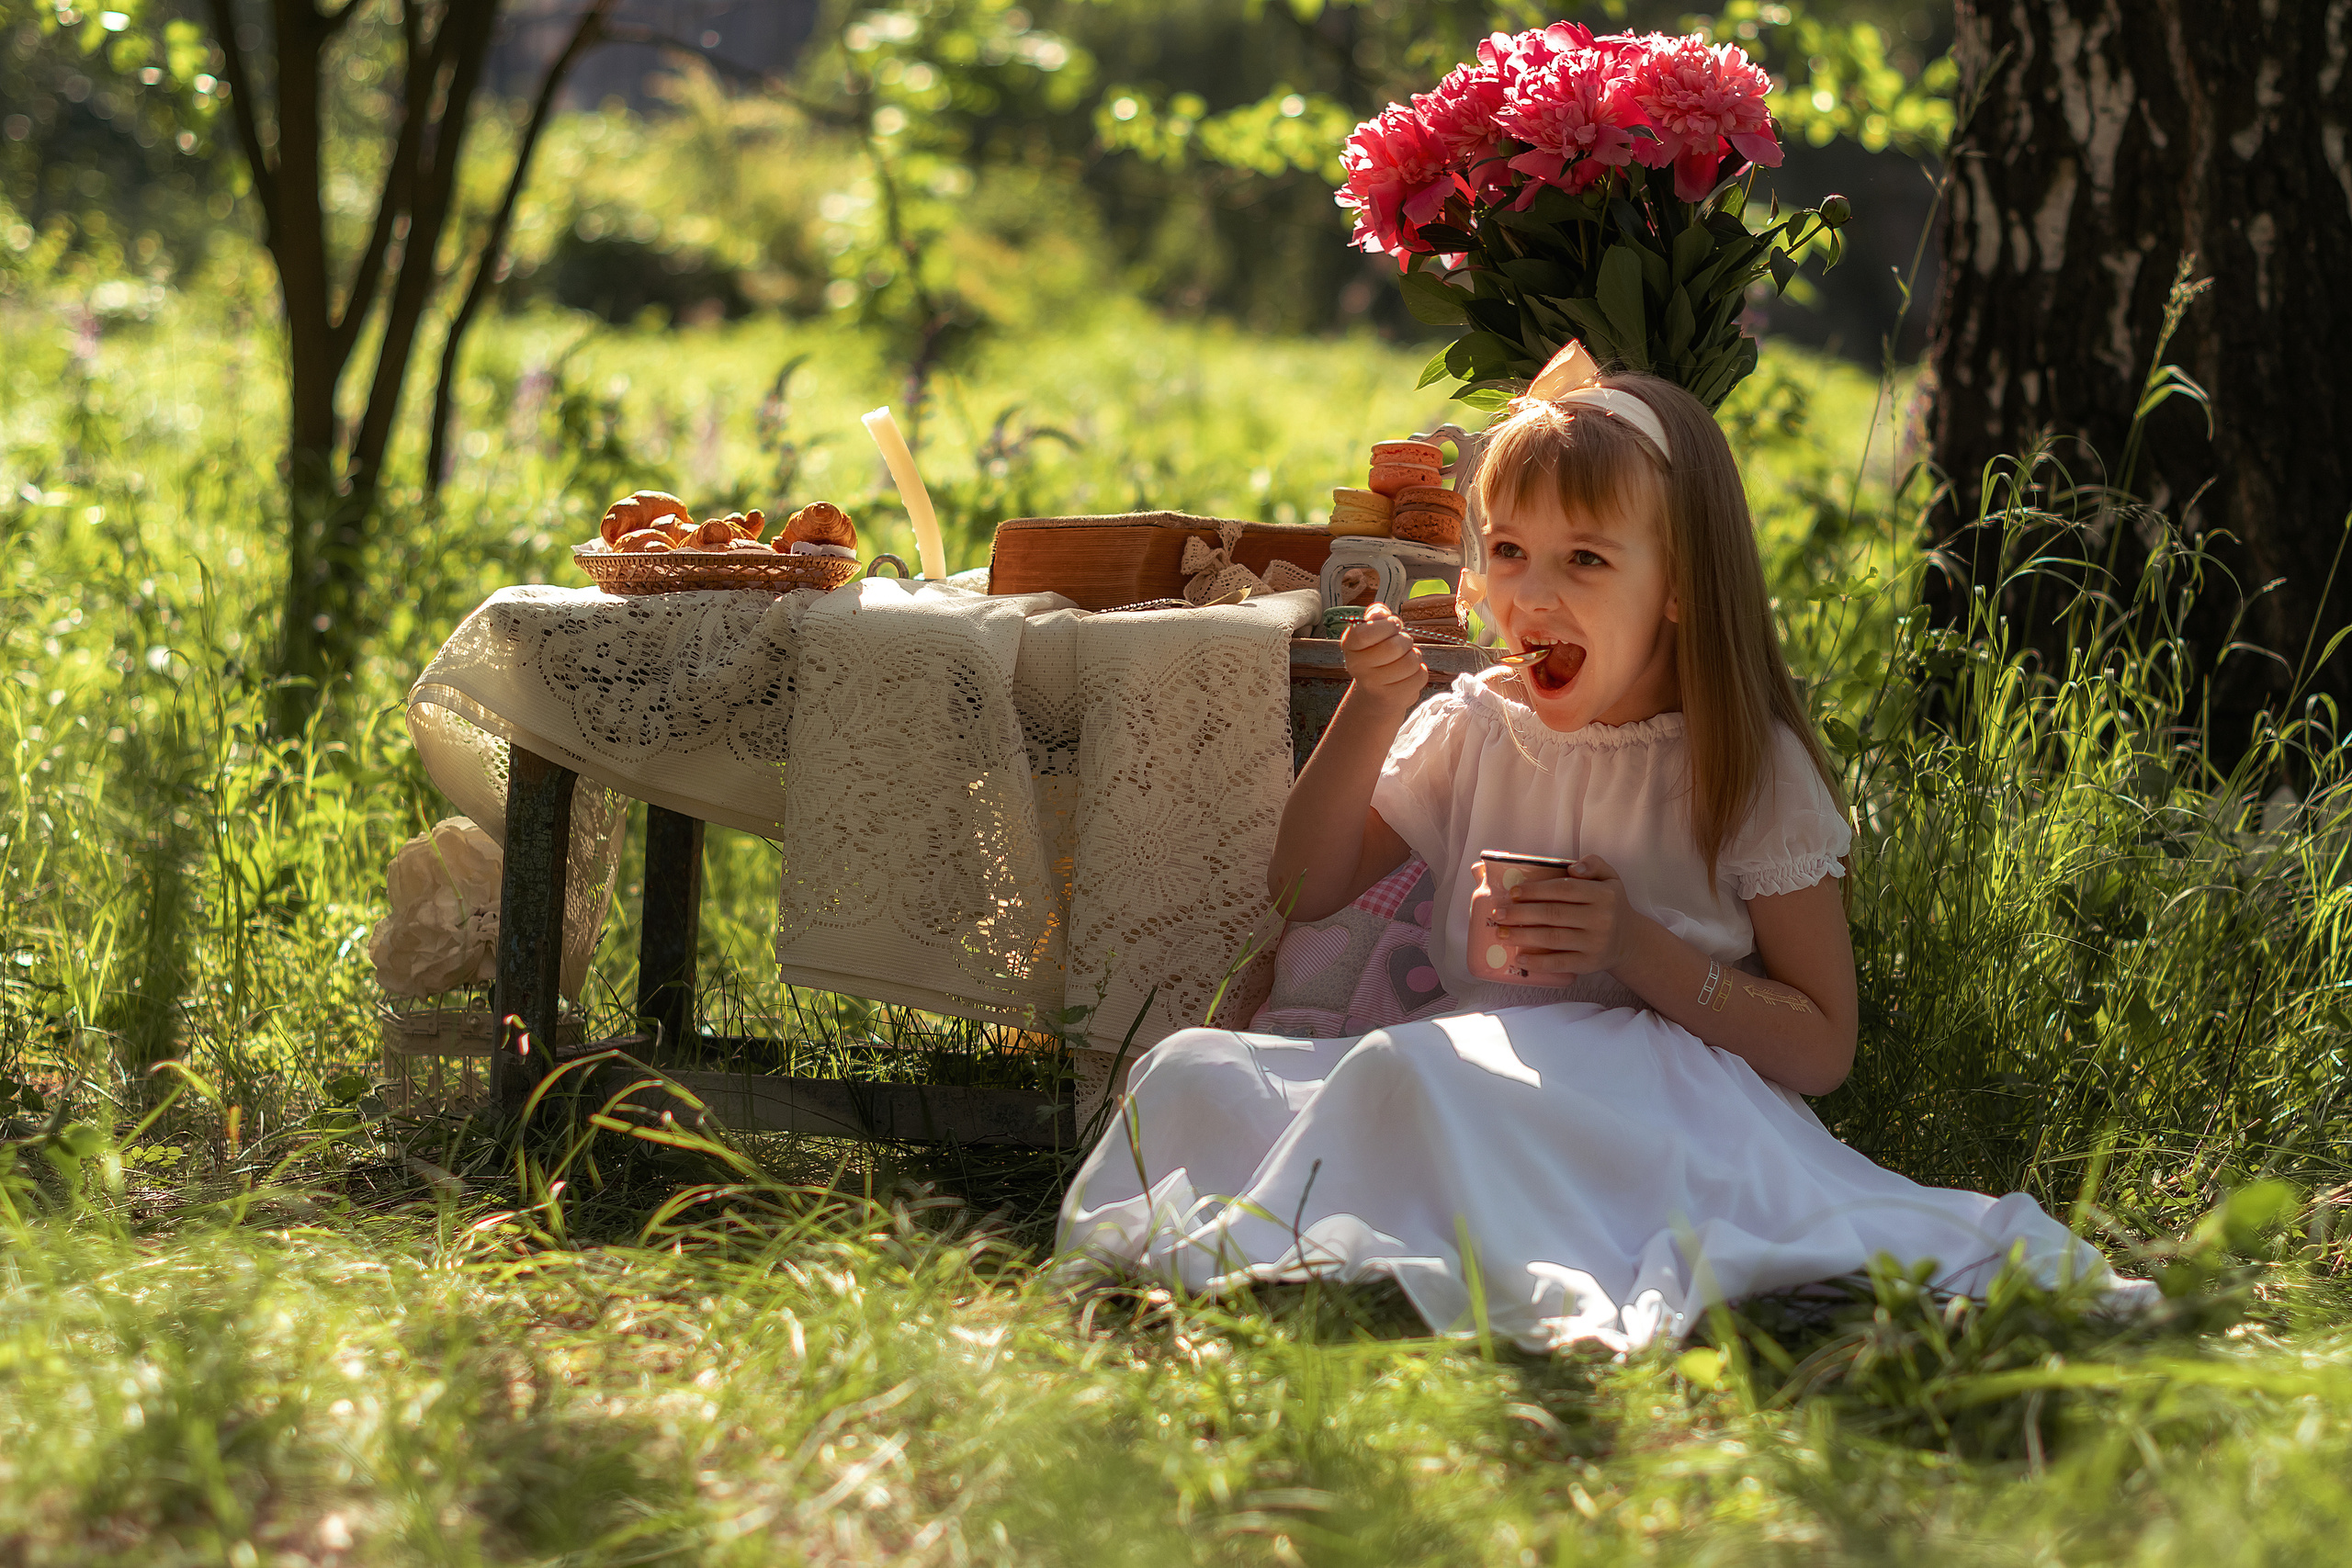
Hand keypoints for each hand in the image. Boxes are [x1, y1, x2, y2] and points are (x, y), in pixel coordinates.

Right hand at [1340, 604, 1426, 707]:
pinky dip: (1419, 671)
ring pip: (1410, 662)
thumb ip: (1376, 616)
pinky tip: (1409, 674)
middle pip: (1394, 647)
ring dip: (1414, 656)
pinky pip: (1419, 676)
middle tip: (1402, 644)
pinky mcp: (1393, 697)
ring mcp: (1374, 684)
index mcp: (1350, 645)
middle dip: (1405, 641)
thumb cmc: (1377, 654)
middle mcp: (1357, 666)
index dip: (1387, 625)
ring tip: (1405, 659)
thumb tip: (1379, 613)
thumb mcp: (1372, 632)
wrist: (1374, 693)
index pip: (1365, 632)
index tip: (1393, 626)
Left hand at [1488, 855, 1641, 976]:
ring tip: (1501, 933)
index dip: (1536, 890)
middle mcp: (1601, 919)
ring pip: (1553, 939)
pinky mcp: (1589, 964)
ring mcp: (1594, 944)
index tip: (1513, 892)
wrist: (1629, 941)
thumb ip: (1593, 864)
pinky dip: (1538, 962)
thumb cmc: (1610, 905)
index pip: (1564, 889)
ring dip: (1523, 936)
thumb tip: (1573, 867)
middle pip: (1553, 914)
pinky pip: (1560, 963)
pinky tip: (1519, 958)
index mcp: (1603, 895)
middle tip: (1499, 913)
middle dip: (1521, 913)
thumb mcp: (1610, 878)